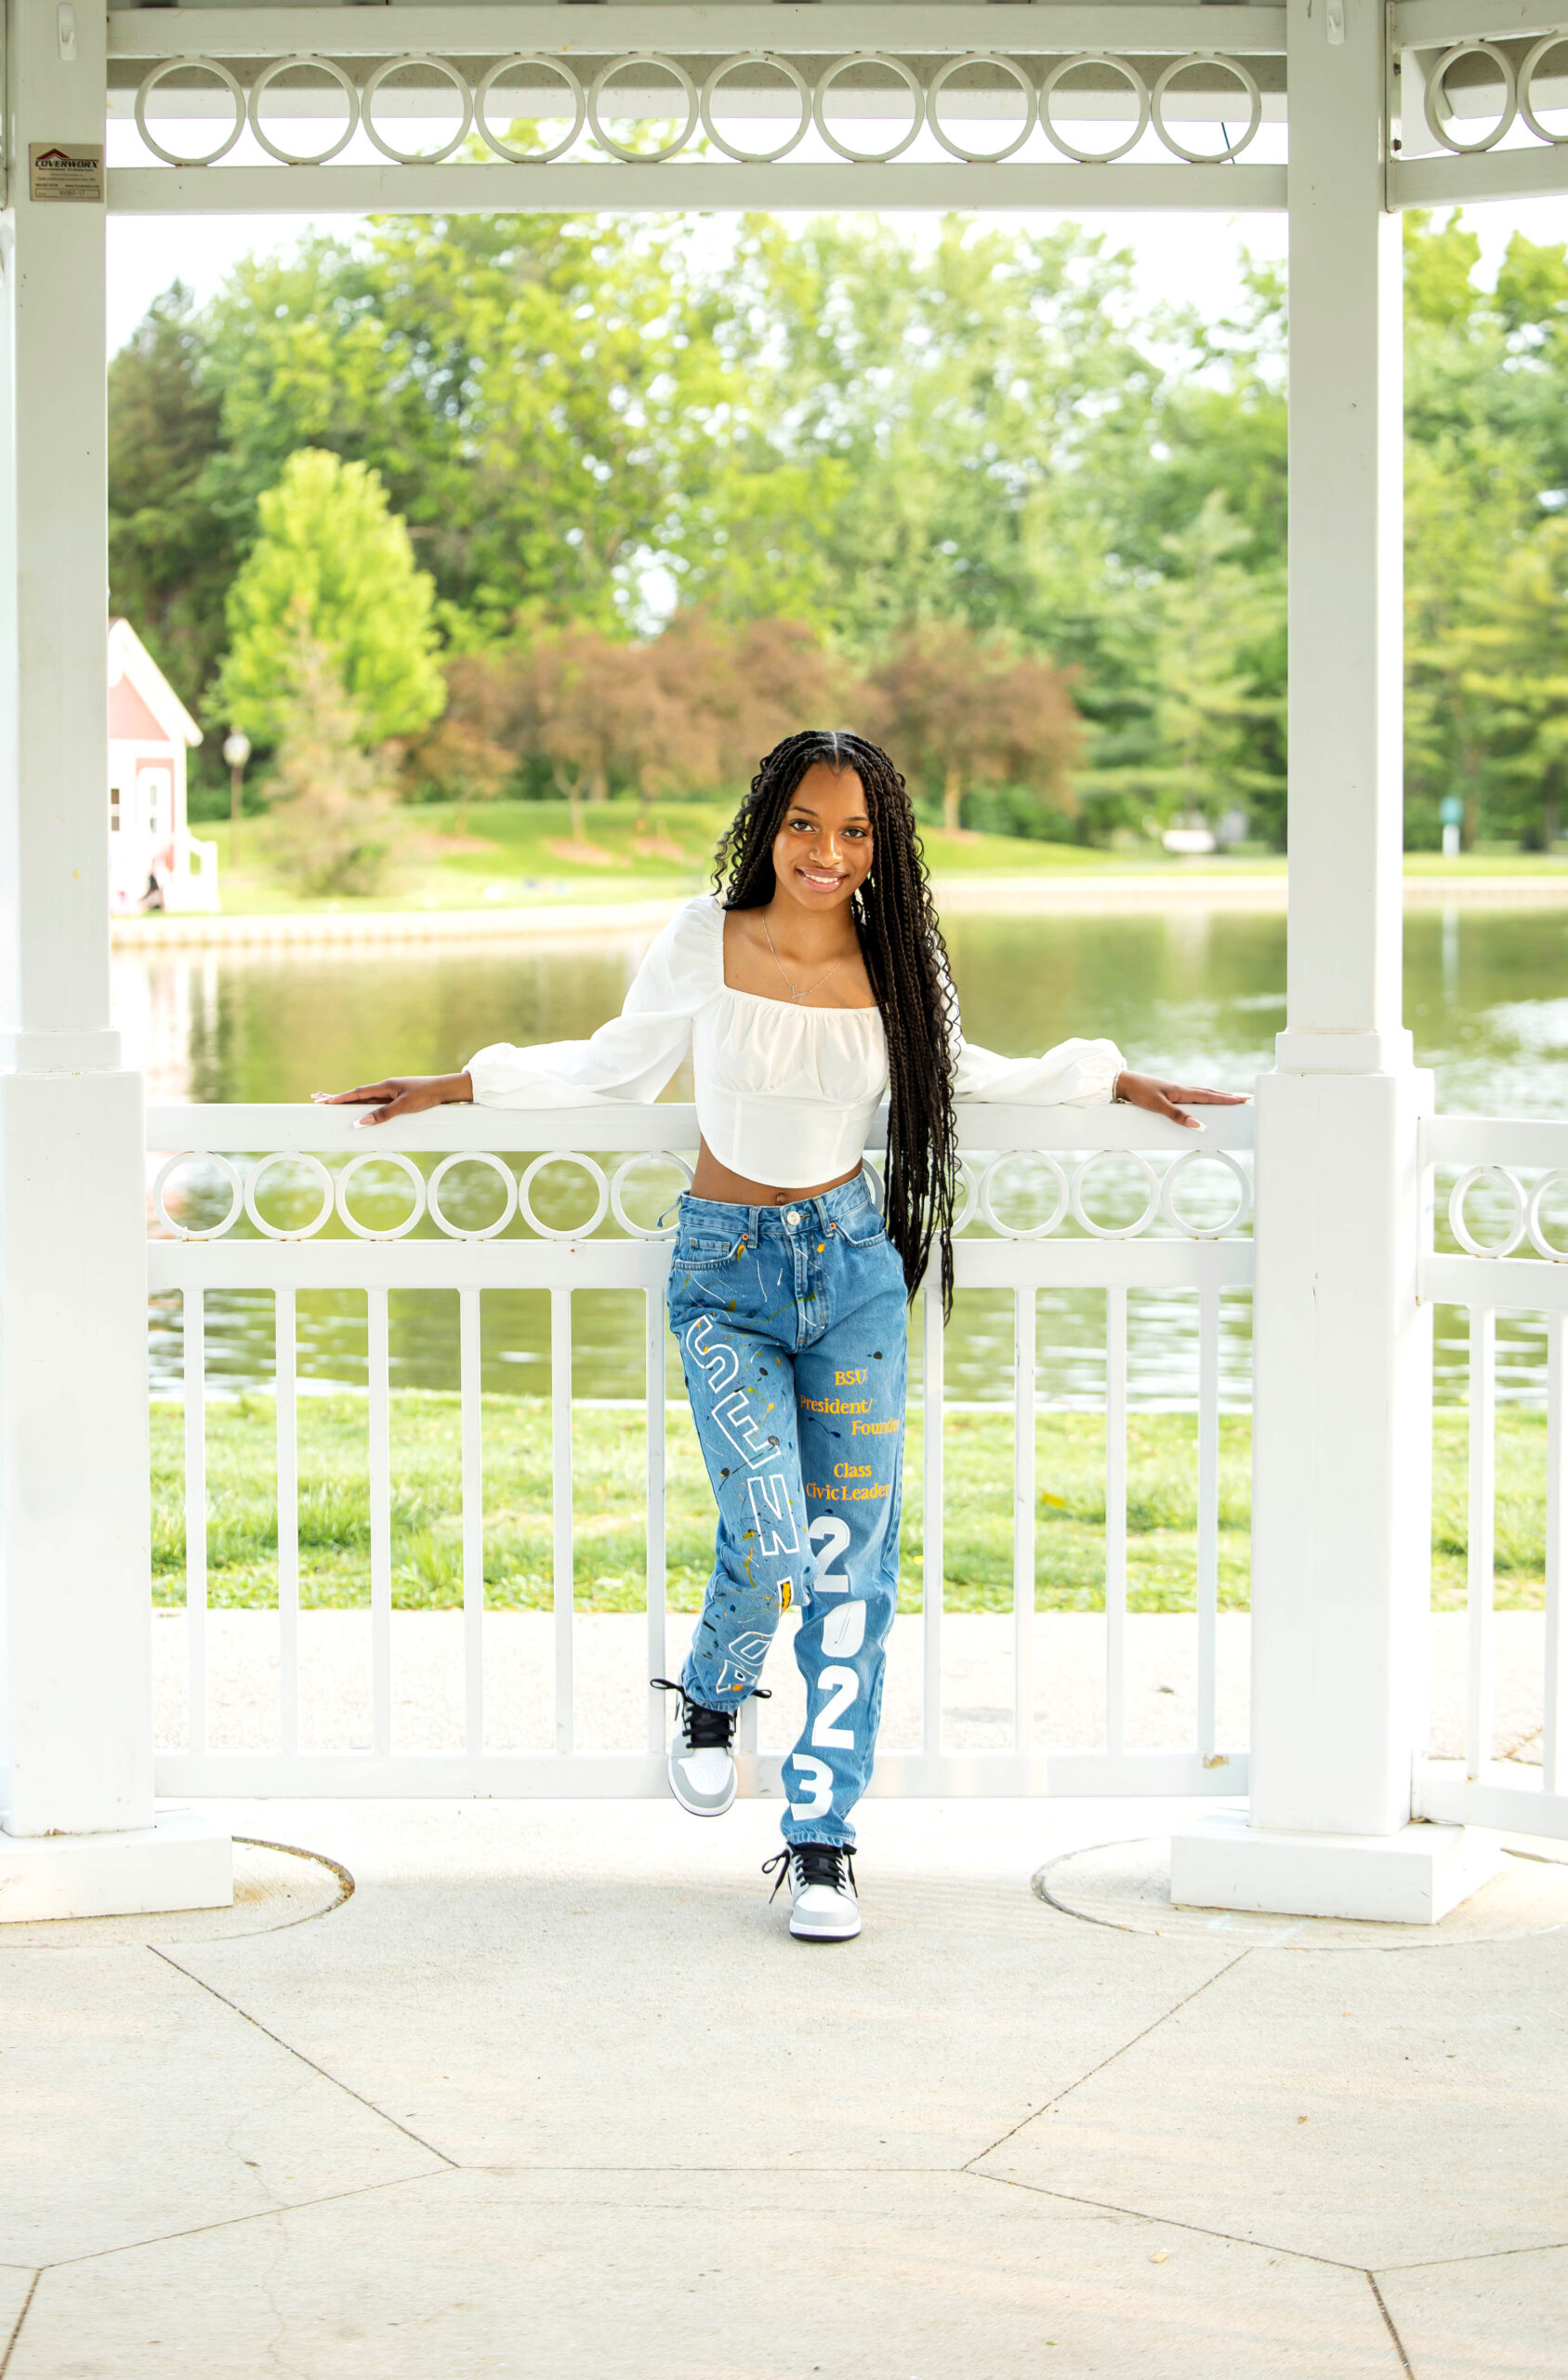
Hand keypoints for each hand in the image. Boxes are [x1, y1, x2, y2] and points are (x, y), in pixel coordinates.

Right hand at [310, 1073, 472, 1126]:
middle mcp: (386, 1088)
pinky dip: (365, 1108)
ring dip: (349, 1102)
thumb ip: (383, 1114)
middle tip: (317, 1099)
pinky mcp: (399, 1100)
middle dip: (337, 1098)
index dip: (340, 1098)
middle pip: (357, 1095)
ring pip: (365, 1100)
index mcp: (385, 1086)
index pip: (357, 1093)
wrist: (447, 1090)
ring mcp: (392, 1094)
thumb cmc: (427, 1096)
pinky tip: (360, 1111)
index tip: (323, 1102)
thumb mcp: (405, 1107)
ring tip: (332, 1104)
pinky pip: (377, 1105)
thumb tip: (361, 1122)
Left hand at [1113, 1072, 1247, 1130]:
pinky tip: (1204, 1102)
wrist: (1123, 1083)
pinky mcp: (1170, 1095)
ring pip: (1202, 1094)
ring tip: (1230, 1099)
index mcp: (1182, 1091)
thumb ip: (1177, 1116)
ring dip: (1217, 1096)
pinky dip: (1204, 1098)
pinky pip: (1193, 1097)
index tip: (1244, 1099)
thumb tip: (1198, 1125)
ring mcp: (1176, 1092)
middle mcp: (1182, 1090)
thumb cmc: (1139, 1092)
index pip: (1210, 1095)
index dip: (1228, 1098)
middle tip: (1245, 1098)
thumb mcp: (1158, 1106)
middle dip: (1228, 1096)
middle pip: (1210, 1092)